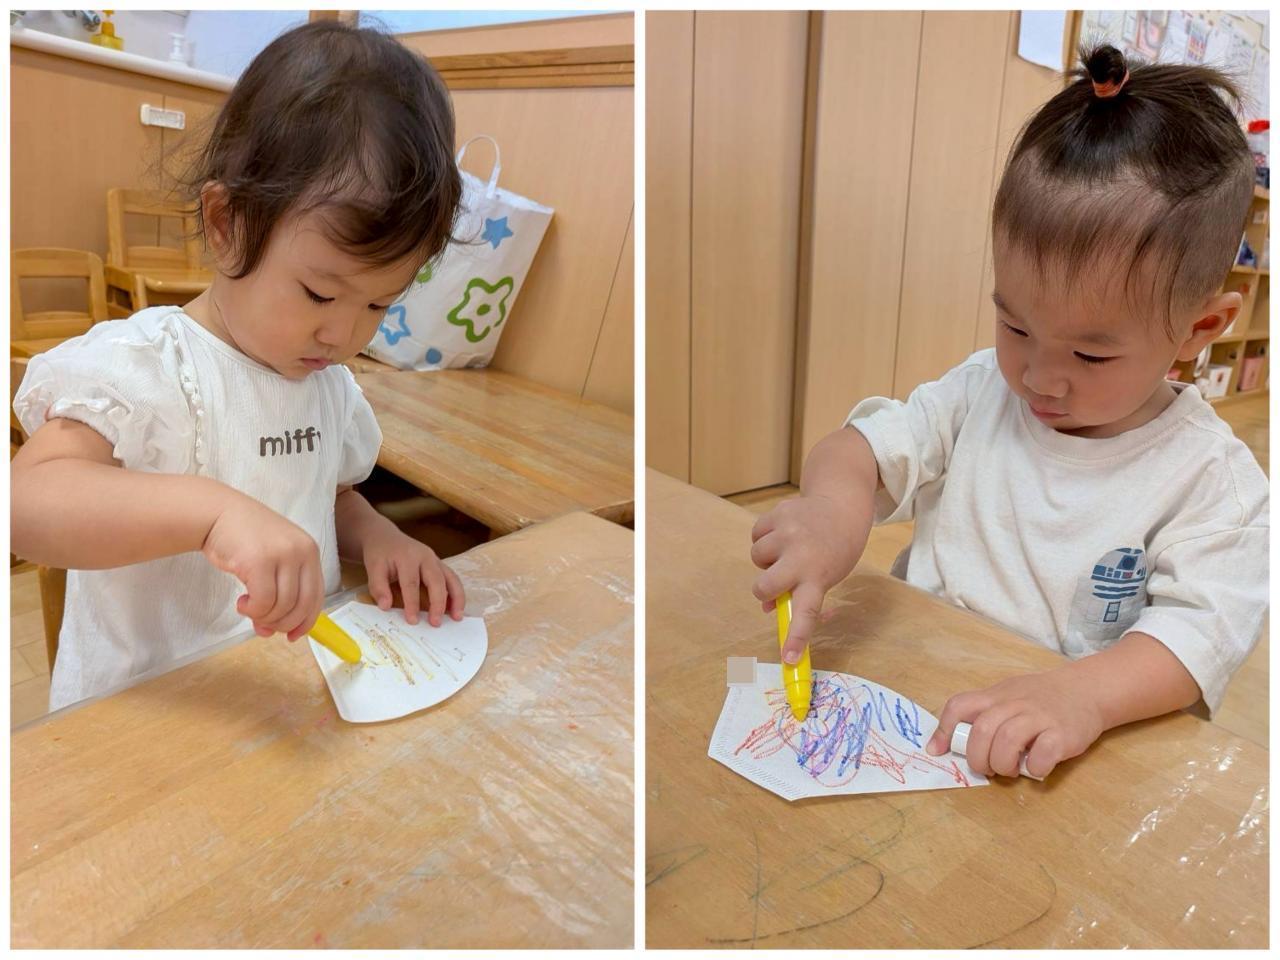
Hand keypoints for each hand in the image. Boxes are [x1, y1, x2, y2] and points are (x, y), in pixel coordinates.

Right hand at [202, 496, 324, 641]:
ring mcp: (282, 555)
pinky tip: (242, 604)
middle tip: (264, 627)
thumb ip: (278, 592)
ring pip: (282, 606)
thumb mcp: (272, 560)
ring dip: (264, 617)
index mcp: (310, 551)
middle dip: (284, 624)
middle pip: (302, 604)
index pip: (317, 595)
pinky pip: (263, 602)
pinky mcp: (260, 561)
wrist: (217, 514)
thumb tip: (271, 631)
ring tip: (249, 610)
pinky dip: (253, 611)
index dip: (307, 621)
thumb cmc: (243, 539)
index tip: (294, 636)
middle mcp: (302, 552)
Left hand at [362, 526, 464, 626]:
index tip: (412, 621)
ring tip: (457, 617)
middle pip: (436, 580)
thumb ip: (378, 586)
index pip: (411, 583)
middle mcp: (426, 556)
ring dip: (456, 598)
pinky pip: (452, 579)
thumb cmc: (380, 554)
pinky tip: (456, 609)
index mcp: (408, 557)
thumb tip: (385, 607)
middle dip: (438, 603)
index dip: (412, 603)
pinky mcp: (440, 565)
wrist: (385, 537)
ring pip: (451, 578)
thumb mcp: (373, 567)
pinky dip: (457, 594)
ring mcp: (435, 560)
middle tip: (436, 623)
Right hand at [749, 494, 870, 662]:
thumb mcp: (825, 575)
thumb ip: (798, 592)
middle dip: (764, 588)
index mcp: (819, 577)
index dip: (795, 637)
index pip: (806, 613)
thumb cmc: (834, 549)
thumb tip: (766, 606)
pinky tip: (782, 532)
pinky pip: (756, 534)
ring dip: (767, 558)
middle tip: (777, 581)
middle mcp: (802, 556)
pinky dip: (764, 536)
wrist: (841, 505)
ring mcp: (788, 533)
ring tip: (786, 549)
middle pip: (763, 587)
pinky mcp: (777, 514)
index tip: (787, 658)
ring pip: (757, 557)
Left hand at [924, 667, 1105, 778]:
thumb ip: (983, 714)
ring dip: (1001, 763)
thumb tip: (945, 743)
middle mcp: (1016, 703)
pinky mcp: (1063, 734)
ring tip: (1007, 771)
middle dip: (977, 757)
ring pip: (1007, 739)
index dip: (944, 730)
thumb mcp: (1008, 695)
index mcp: (997, 695)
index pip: (960, 705)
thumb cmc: (1041, 698)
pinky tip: (1034, 768)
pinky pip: (1042, 753)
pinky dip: (1033, 767)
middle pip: (982, 729)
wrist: (1087, 690)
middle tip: (986, 768)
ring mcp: (1040, 717)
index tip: (938, 751)